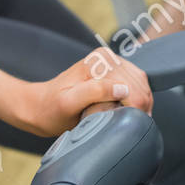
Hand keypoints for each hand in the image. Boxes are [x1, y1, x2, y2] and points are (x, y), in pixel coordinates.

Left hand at [18, 49, 152, 136]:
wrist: (41, 106)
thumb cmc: (52, 110)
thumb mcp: (68, 104)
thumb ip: (94, 93)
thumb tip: (122, 89)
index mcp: (99, 61)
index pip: (132, 88)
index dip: (134, 111)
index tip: (127, 127)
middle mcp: (107, 56)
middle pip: (140, 86)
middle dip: (139, 108)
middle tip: (128, 127)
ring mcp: (112, 61)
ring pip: (143, 85)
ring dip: (141, 104)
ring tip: (127, 120)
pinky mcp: (114, 70)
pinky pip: (138, 84)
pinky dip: (138, 99)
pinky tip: (128, 110)